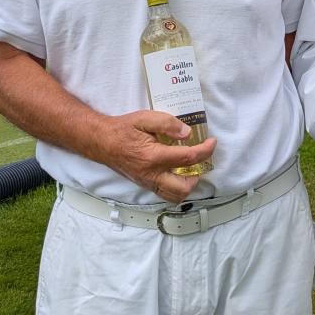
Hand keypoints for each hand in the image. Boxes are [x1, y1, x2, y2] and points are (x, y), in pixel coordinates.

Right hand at [99, 109, 216, 203]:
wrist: (102, 142)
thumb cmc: (123, 129)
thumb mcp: (145, 118)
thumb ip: (168, 124)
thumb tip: (187, 133)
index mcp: (153, 157)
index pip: (188, 158)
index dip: (205, 150)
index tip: (212, 142)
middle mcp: (151, 174)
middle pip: (184, 187)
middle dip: (198, 174)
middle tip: (199, 159)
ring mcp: (147, 183)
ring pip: (175, 196)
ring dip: (188, 184)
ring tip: (190, 168)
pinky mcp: (145, 185)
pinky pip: (165, 194)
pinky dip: (176, 187)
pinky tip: (177, 173)